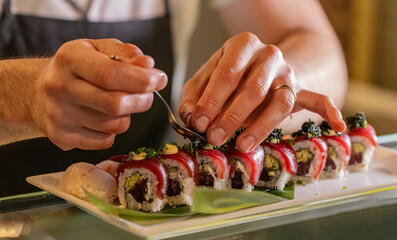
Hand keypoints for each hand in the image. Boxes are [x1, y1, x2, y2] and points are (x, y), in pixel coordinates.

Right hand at [32, 39, 166, 149]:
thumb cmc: (77, 68)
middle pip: (115, 104)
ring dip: (128, 116)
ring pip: (114, 125)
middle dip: (142, 100)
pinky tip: (104, 117)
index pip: (111, 74)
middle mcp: (60, 87)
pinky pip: (105, 140)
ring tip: (120, 104)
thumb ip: (126, 53)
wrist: (37, 92)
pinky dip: (113, 130)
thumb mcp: (99, 49)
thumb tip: (148, 66)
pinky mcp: (61, 137)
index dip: (141, 79)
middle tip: (148, 94)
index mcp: (70, 59)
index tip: (159, 79)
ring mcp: (58, 115)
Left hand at [179, 32, 344, 151]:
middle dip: (231, 116)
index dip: (211, 100)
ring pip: (280, 101)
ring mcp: (287, 72)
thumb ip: (193, 96)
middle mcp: (268, 55)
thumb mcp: (204, 79)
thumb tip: (190, 117)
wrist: (259, 64)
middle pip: (253, 88)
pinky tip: (337, 125)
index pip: (227, 73)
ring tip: (243, 145)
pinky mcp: (300, 89)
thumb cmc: (227, 75)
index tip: (198, 122)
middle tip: (214, 137)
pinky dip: (328, 111)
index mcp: (242, 45)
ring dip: (261, 125)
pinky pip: (317, 99)